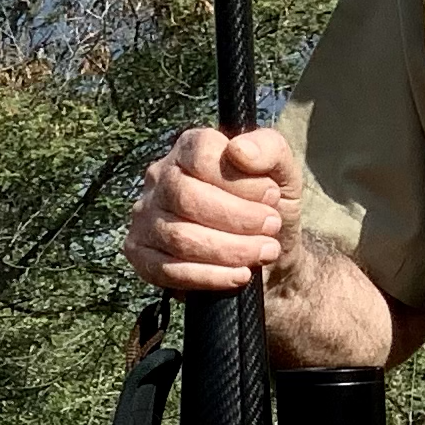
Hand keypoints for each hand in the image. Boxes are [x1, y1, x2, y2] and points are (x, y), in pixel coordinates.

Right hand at [125, 124, 296, 293]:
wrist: (266, 255)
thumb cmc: (268, 207)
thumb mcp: (282, 172)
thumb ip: (269, 149)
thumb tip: (240, 151)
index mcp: (188, 149)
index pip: (201, 155)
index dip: (240, 180)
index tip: (271, 196)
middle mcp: (159, 178)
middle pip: (186, 197)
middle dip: (237, 218)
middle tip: (271, 228)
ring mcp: (145, 217)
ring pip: (179, 236)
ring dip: (230, 249)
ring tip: (264, 251)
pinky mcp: (141, 254)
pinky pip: (167, 270)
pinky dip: (209, 276)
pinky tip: (239, 274)